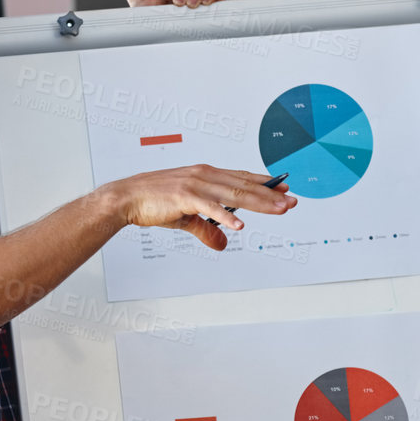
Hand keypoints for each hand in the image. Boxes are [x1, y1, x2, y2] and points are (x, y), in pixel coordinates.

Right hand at [100, 166, 295, 250]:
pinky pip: (209, 208)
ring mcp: (195, 185)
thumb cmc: (154, 202)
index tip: (284, 189)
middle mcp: (204, 176)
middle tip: (292, 202)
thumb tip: (223, 245)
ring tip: (279, 209)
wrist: (127, 197)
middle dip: (270, 195)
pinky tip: (240, 224)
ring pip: (234, 194)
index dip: (264, 184)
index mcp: (206, 176)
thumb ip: (207, 230)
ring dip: (258, 203)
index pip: (242, 178)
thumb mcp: (186, 217)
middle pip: (244, 186)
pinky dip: (225, 216)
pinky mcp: (184, 197)